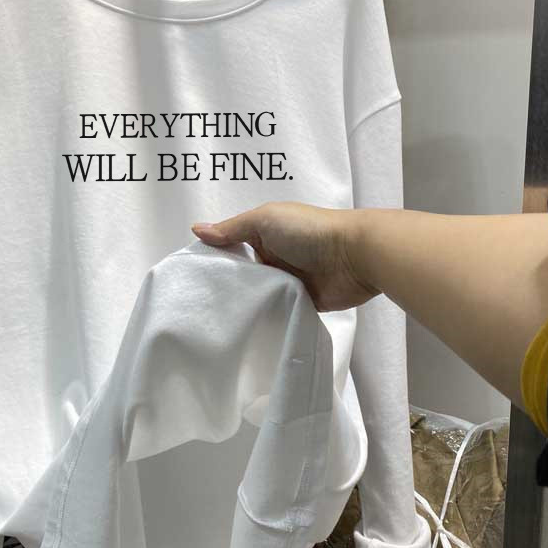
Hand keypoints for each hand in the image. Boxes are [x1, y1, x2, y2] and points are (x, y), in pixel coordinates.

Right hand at [191, 202, 378, 311]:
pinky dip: (267, 316)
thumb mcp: (264, 220)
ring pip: (259, 296)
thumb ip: (232, 229)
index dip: (215, 259)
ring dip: (247, 303)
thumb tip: (196, 229)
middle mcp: (275, 257)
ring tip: (218, 319)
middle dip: (228, 286)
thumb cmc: (308, 230)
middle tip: (200, 303)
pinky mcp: (302, 302)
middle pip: (244, 275)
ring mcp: (288, 281)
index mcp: (265, 235)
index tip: (192, 277)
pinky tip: (246, 327)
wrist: (354, 255)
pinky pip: (278, 312)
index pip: (233, 248)